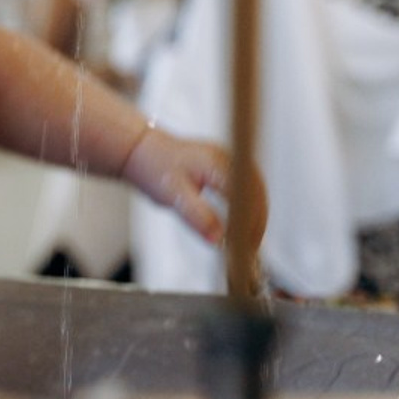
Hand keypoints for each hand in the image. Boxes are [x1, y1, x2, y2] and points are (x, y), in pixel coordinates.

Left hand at [123, 126, 267, 250]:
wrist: (141, 150)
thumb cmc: (153, 168)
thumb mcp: (172, 196)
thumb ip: (197, 217)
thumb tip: (219, 240)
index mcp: (215, 163)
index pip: (244, 195)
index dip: (250, 221)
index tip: (247, 244)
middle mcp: (227, 157)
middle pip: (255, 192)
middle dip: (257, 221)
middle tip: (250, 248)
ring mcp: (228, 158)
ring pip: (254, 189)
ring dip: (255, 214)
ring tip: (249, 241)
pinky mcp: (225, 164)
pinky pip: (246, 186)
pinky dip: (248, 205)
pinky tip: (243, 224)